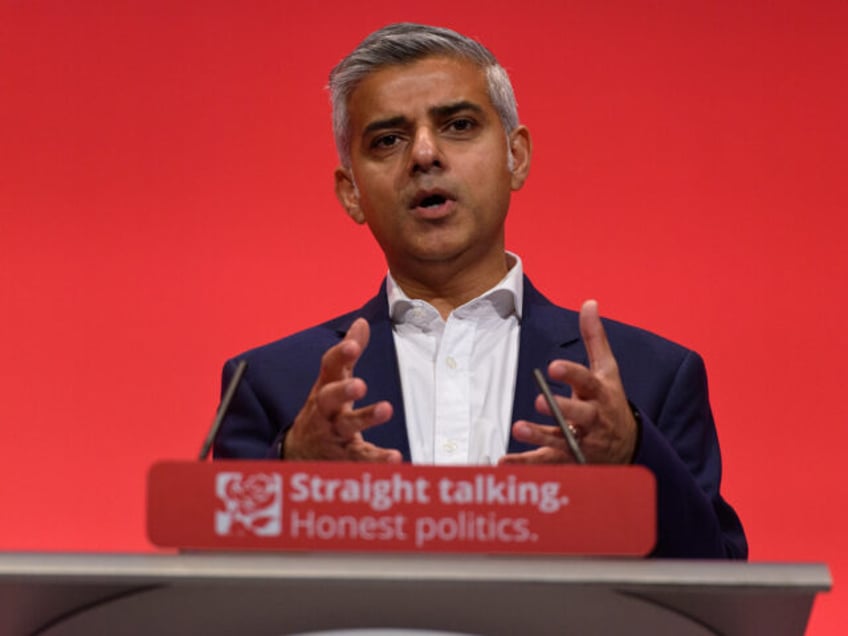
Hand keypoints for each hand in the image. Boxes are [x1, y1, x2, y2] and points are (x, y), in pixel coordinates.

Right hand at [283, 318, 401, 461]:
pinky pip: (361, 457)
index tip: (352, 345)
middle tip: (360, 384)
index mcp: (325, 387)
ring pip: (346, 426)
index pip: (329, 367)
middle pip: (329, 398)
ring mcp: (333, 434)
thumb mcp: (331, 380)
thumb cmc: (323, 410)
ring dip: (365, 418)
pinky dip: (377, 458)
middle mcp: (325, 410)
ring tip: (385, 408)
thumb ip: (347, 354)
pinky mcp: (345, 456)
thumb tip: (362, 322)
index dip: (339, 355)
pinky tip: (395, 456)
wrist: (299, 453)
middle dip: (342, 390)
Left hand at [500, 300, 636, 464]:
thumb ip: (595, 338)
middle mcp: (593, 419)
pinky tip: (503, 461)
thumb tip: (589, 303)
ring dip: (540, 436)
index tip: (553, 366)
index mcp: (600, 394)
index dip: (572, 374)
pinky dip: (524, 463)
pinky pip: (545, 462)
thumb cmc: (610, 401)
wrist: (628, 447)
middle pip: (580, 415)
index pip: (588, 382)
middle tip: (541, 401)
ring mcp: (581, 441)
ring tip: (519, 428)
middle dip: (563, 409)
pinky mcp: (568, 459)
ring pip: (561, 440)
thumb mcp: (607, 370)